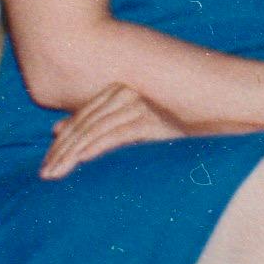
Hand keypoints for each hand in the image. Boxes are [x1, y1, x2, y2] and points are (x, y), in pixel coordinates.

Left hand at [41, 82, 183, 178]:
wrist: (217, 110)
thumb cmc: (173, 120)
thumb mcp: (131, 122)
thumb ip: (97, 123)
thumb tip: (57, 128)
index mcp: (118, 90)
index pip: (82, 118)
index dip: (63, 140)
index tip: (48, 161)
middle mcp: (126, 93)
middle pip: (84, 124)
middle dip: (62, 150)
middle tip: (45, 173)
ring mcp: (138, 105)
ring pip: (95, 131)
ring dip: (72, 154)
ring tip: (55, 173)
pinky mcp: (151, 120)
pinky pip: (117, 134)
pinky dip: (97, 146)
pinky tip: (81, 159)